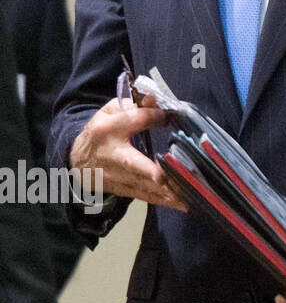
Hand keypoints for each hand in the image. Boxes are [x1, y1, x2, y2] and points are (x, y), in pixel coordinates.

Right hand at [68, 95, 185, 210]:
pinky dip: (164, 200)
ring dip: (167, 191)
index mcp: (108, 129)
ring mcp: (116, 176)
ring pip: (143, 185)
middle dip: (155, 172)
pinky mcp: (122, 189)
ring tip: (190, 193)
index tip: (170, 116)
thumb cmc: (102, 131)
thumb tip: (155, 99)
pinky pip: (145, 196)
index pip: (134, 121)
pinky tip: (183, 203)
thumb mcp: (111, 112)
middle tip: (176, 176)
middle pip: (135, 163)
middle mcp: (112, 155)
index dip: (155, 117)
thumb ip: (134, 105)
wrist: (78, 159)